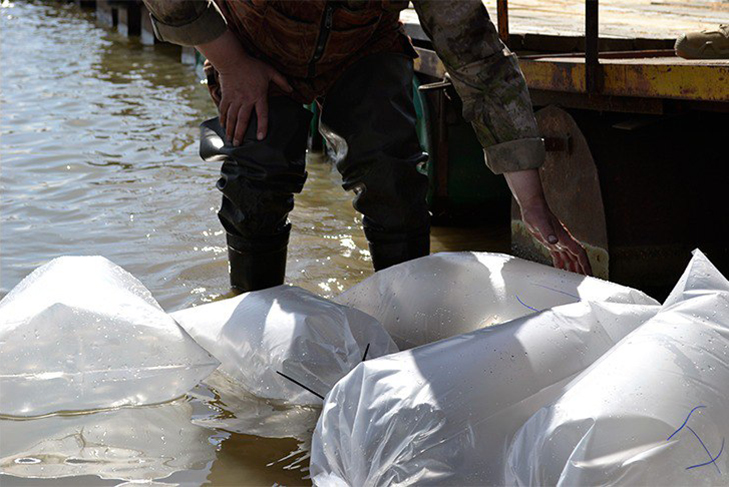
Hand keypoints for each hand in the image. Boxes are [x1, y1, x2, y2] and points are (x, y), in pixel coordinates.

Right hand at [196, 30, 291, 144]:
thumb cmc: (252, 65)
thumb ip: (281, 80)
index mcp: (258, 96)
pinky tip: (223, 127)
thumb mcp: (270, 71)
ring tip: (230, 141)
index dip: (262, 126)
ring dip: (230, 130)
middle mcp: (245, 100)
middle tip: (238, 145)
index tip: (260, 137)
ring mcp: (234, 99)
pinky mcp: (226, 96)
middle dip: (240, 134)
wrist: (232, 59)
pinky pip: (223, 110)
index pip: (262, 114)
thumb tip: (291, 90)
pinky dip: (223, 120)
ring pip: (231, 118)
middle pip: (243, 120)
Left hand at [520, 201, 591, 274]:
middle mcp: (563, 241)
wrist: (532, 207)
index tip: (589, 273)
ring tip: (574, 279)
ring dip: (572, 268)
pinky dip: (560, 264)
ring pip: (568, 258)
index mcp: (564, 238)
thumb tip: (554, 241)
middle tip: (586, 280)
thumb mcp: (541, 223)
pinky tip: (560, 270)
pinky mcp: (549, 242)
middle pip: (576, 257)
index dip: (585, 263)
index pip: (579, 253)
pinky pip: (558, 255)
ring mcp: (557, 241)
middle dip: (582, 269)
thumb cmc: (537, 213)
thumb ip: (548, 232)